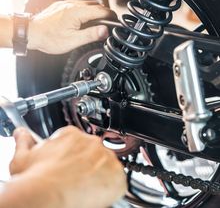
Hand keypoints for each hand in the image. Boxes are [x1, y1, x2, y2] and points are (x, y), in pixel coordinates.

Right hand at [9, 126, 125, 207]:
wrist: (47, 196)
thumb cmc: (35, 180)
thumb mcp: (24, 157)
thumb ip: (25, 141)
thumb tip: (21, 134)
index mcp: (72, 134)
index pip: (76, 141)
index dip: (72, 154)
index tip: (69, 163)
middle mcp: (91, 141)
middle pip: (92, 152)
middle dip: (85, 163)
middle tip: (75, 176)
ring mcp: (106, 156)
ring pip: (105, 164)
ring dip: (98, 174)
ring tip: (84, 185)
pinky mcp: (117, 174)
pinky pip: (117, 178)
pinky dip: (110, 186)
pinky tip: (95, 192)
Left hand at [28, 0, 116, 53]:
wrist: (32, 33)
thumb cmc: (49, 38)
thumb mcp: (73, 41)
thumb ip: (91, 35)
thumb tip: (104, 31)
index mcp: (77, 13)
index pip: (101, 11)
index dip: (111, 16)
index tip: (115, 22)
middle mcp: (73, 5)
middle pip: (96, 6)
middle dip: (104, 14)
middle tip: (107, 25)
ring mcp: (67, 5)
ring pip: (87, 5)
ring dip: (95, 13)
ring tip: (97, 24)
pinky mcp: (63, 7)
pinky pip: (79, 6)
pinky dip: (86, 12)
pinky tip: (84, 21)